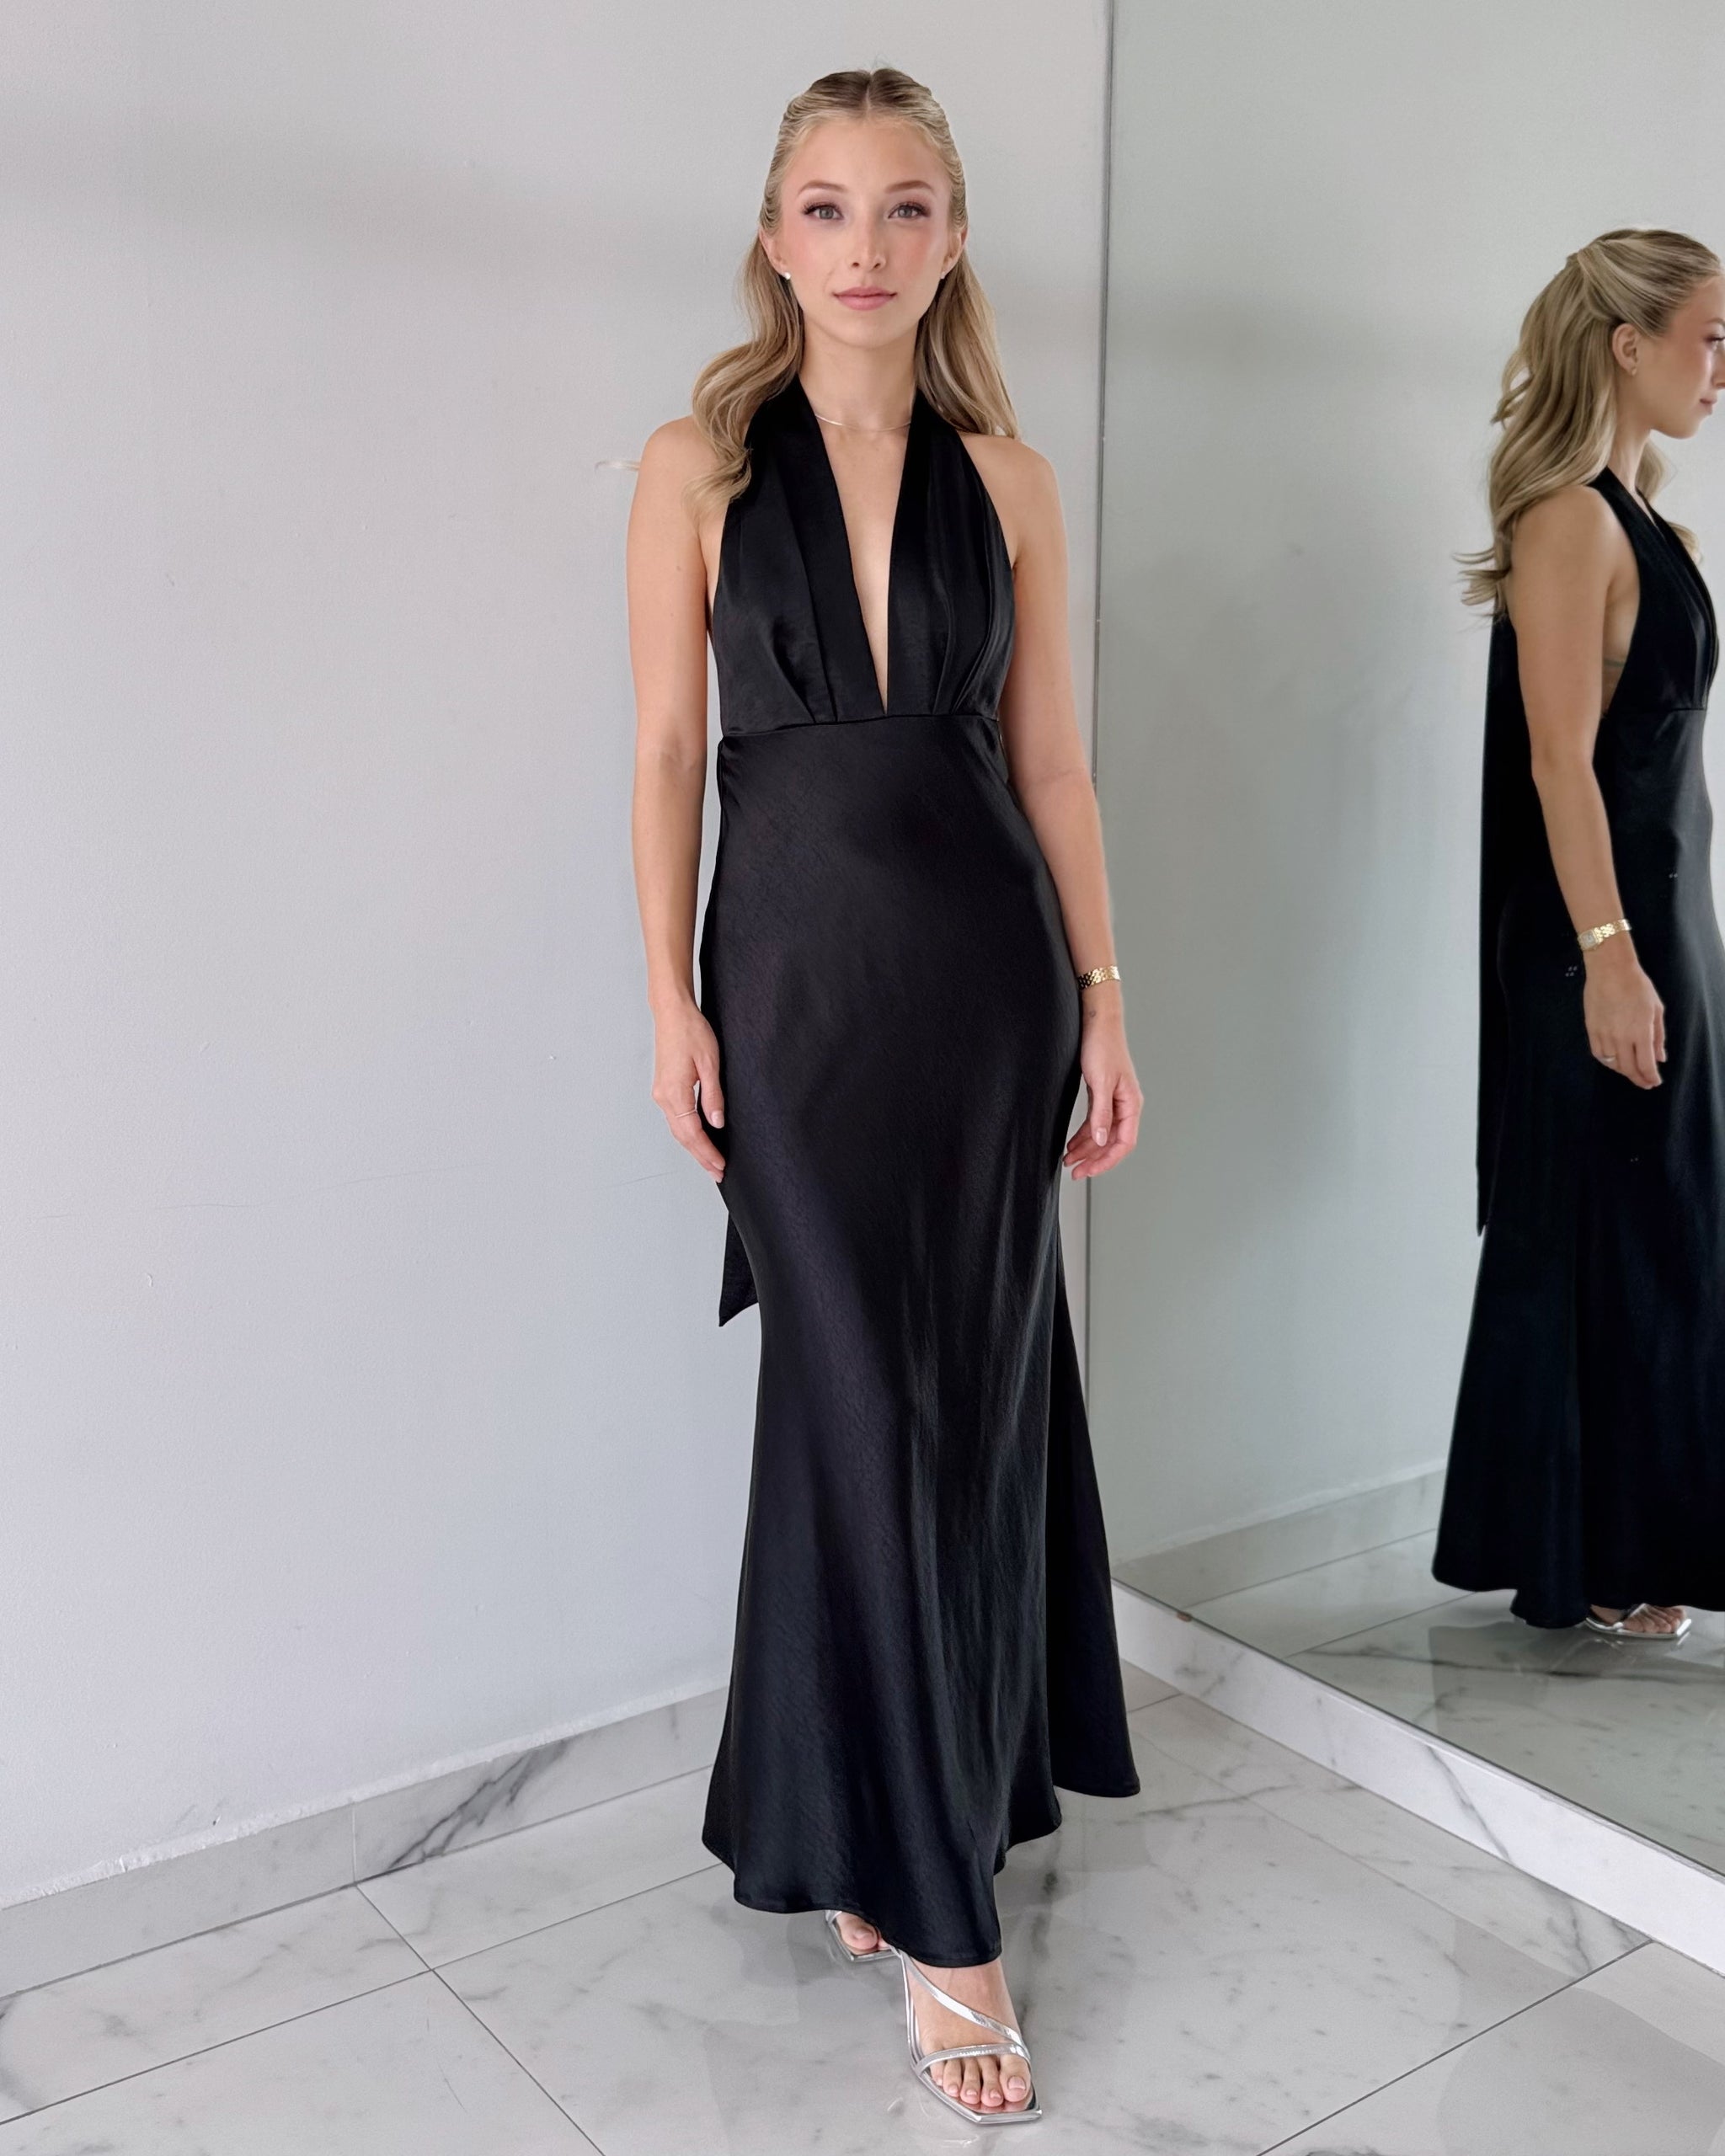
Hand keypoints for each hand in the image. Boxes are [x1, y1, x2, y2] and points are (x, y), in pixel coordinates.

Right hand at [651, 1000, 726, 1178]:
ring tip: (710, 1161)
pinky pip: (676, 1118)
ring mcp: (661, 1093)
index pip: (692, 1133)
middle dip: (700, 1157)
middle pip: (682, 1137)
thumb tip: (717, 1123)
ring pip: (677, 1129)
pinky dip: (688, 1133)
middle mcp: (664, 1097)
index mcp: (675, 1093)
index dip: (707, 1152)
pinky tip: (699, 1138)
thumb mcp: (710, 1064)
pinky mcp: (664, 1088)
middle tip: (717, 1173)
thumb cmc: (691, 1032)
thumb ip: (713, 1096)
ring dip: (694, 1147)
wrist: (672, 1013)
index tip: (720, 1166)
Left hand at [1063, 991, 1142, 1178]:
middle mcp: (1125, 1105)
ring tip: (1069, 1160)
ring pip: (1102, 1134)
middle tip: (1075, 1171)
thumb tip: (1099, 1139)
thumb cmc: (1103, 1044)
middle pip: (1112, 1142)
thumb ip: (1100, 1113)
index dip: (1106, 1160)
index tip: (1088, 1171)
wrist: (1097, 1020)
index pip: (1123, 1143)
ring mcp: (1114, 1100)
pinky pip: (1095, 1122)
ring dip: (1087, 1148)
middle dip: (1094, 1159)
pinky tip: (1072, 1142)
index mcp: (1131, 1104)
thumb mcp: (1100, 1081)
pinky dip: (1084, 1134)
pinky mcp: (1103, 1094)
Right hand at [1582, 939, 1664, 1087]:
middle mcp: (1621, 1038)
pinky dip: (1607, 1062)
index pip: (1646, 1065)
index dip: (1650, 1078)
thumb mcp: (1656, 1009)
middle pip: (1629, 1069)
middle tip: (1645, 1083)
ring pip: (1612, 1064)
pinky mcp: (1591, 1030)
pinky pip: (1598, 1054)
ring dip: (1623, 1071)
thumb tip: (1660, 1058)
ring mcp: (1604, 1035)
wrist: (1610, 970)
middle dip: (1638, 1079)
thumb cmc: (1637, 986)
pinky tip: (1614, 1061)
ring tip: (1631, 1070)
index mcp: (1641, 1032)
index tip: (1654, 1082)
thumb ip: (1658, 1036)